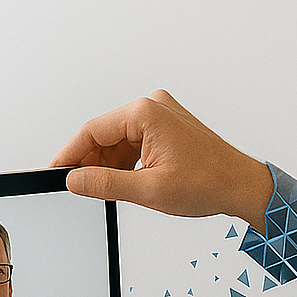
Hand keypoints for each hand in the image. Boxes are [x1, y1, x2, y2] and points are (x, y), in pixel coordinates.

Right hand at [50, 90, 272, 231]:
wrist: (241, 186)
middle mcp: (153, 107)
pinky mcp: (167, 126)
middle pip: (104, 133)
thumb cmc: (209, 183)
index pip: (92, 131)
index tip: (55, 172)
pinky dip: (124, 161)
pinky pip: (133, 141)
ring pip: (117, 139)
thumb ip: (106, 183)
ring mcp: (161, 114)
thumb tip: (75, 180)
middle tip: (77, 187)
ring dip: (107, 163)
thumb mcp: (149, 190)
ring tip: (104, 189)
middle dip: (89, 162)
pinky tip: (123, 180)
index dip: (69, 154)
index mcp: (146, 113)